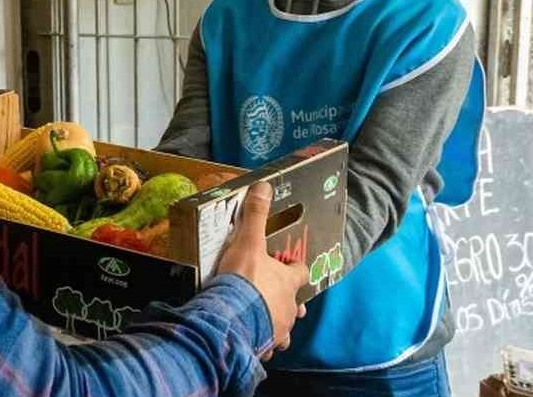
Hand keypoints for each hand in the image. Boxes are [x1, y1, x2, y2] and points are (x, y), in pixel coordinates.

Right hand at [216, 182, 307, 357]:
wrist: (230, 318)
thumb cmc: (243, 279)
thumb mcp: (248, 242)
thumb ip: (256, 216)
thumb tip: (265, 185)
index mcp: (289, 282)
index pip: (302, 273)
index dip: (296, 268)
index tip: (290, 266)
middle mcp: (289, 308)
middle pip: (296, 305)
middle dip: (286, 301)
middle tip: (273, 297)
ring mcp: (278, 330)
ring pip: (284, 330)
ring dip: (275, 324)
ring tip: (262, 322)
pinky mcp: (263, 347)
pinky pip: (265, 347)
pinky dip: (259, 342)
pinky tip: (249, 339)